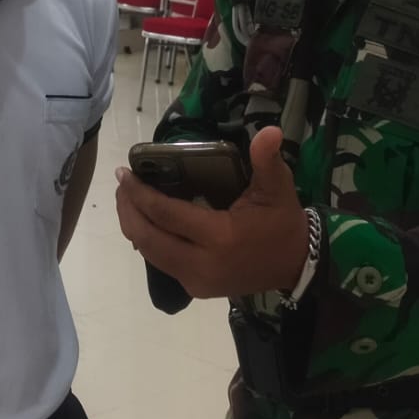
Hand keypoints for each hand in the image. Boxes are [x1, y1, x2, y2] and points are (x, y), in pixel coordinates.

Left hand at [115, 128, 309, 299]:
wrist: (296, 266)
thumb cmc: (283, 223)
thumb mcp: (278, 188)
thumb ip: (267, 160)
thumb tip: (270, 130)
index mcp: (219, 237)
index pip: (166, 215)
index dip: (140, 194)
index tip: (124, 174)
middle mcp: (201, 264)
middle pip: (148, 237)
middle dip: (128, 210)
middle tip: (121, 185)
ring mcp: (197, 281)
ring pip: (150, 253)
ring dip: (133, 226)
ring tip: (127, 199)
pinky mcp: (196, 288)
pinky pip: (162, 263)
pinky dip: (148, 241)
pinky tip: (145, 220)